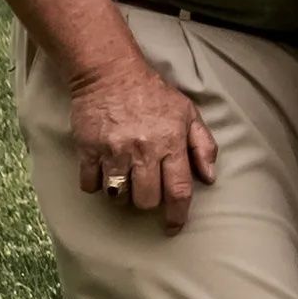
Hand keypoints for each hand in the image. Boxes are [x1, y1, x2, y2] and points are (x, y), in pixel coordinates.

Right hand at [69, 58, 217, 233]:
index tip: (173, 227)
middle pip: (146, 200)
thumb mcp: (187, 112)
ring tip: (125, 179)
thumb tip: (210, 177)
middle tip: (146, 189)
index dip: (178, 215)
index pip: (178, 190)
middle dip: (148, 202)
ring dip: (122, 194)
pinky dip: (96, 184)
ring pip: (118, 196)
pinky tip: (102, 172)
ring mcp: (114, 151)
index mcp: (171, 142)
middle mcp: (143, 150)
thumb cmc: (152, 93)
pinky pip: (90, 184)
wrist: (110, 71)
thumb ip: (202, 144)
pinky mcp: (88, 149)